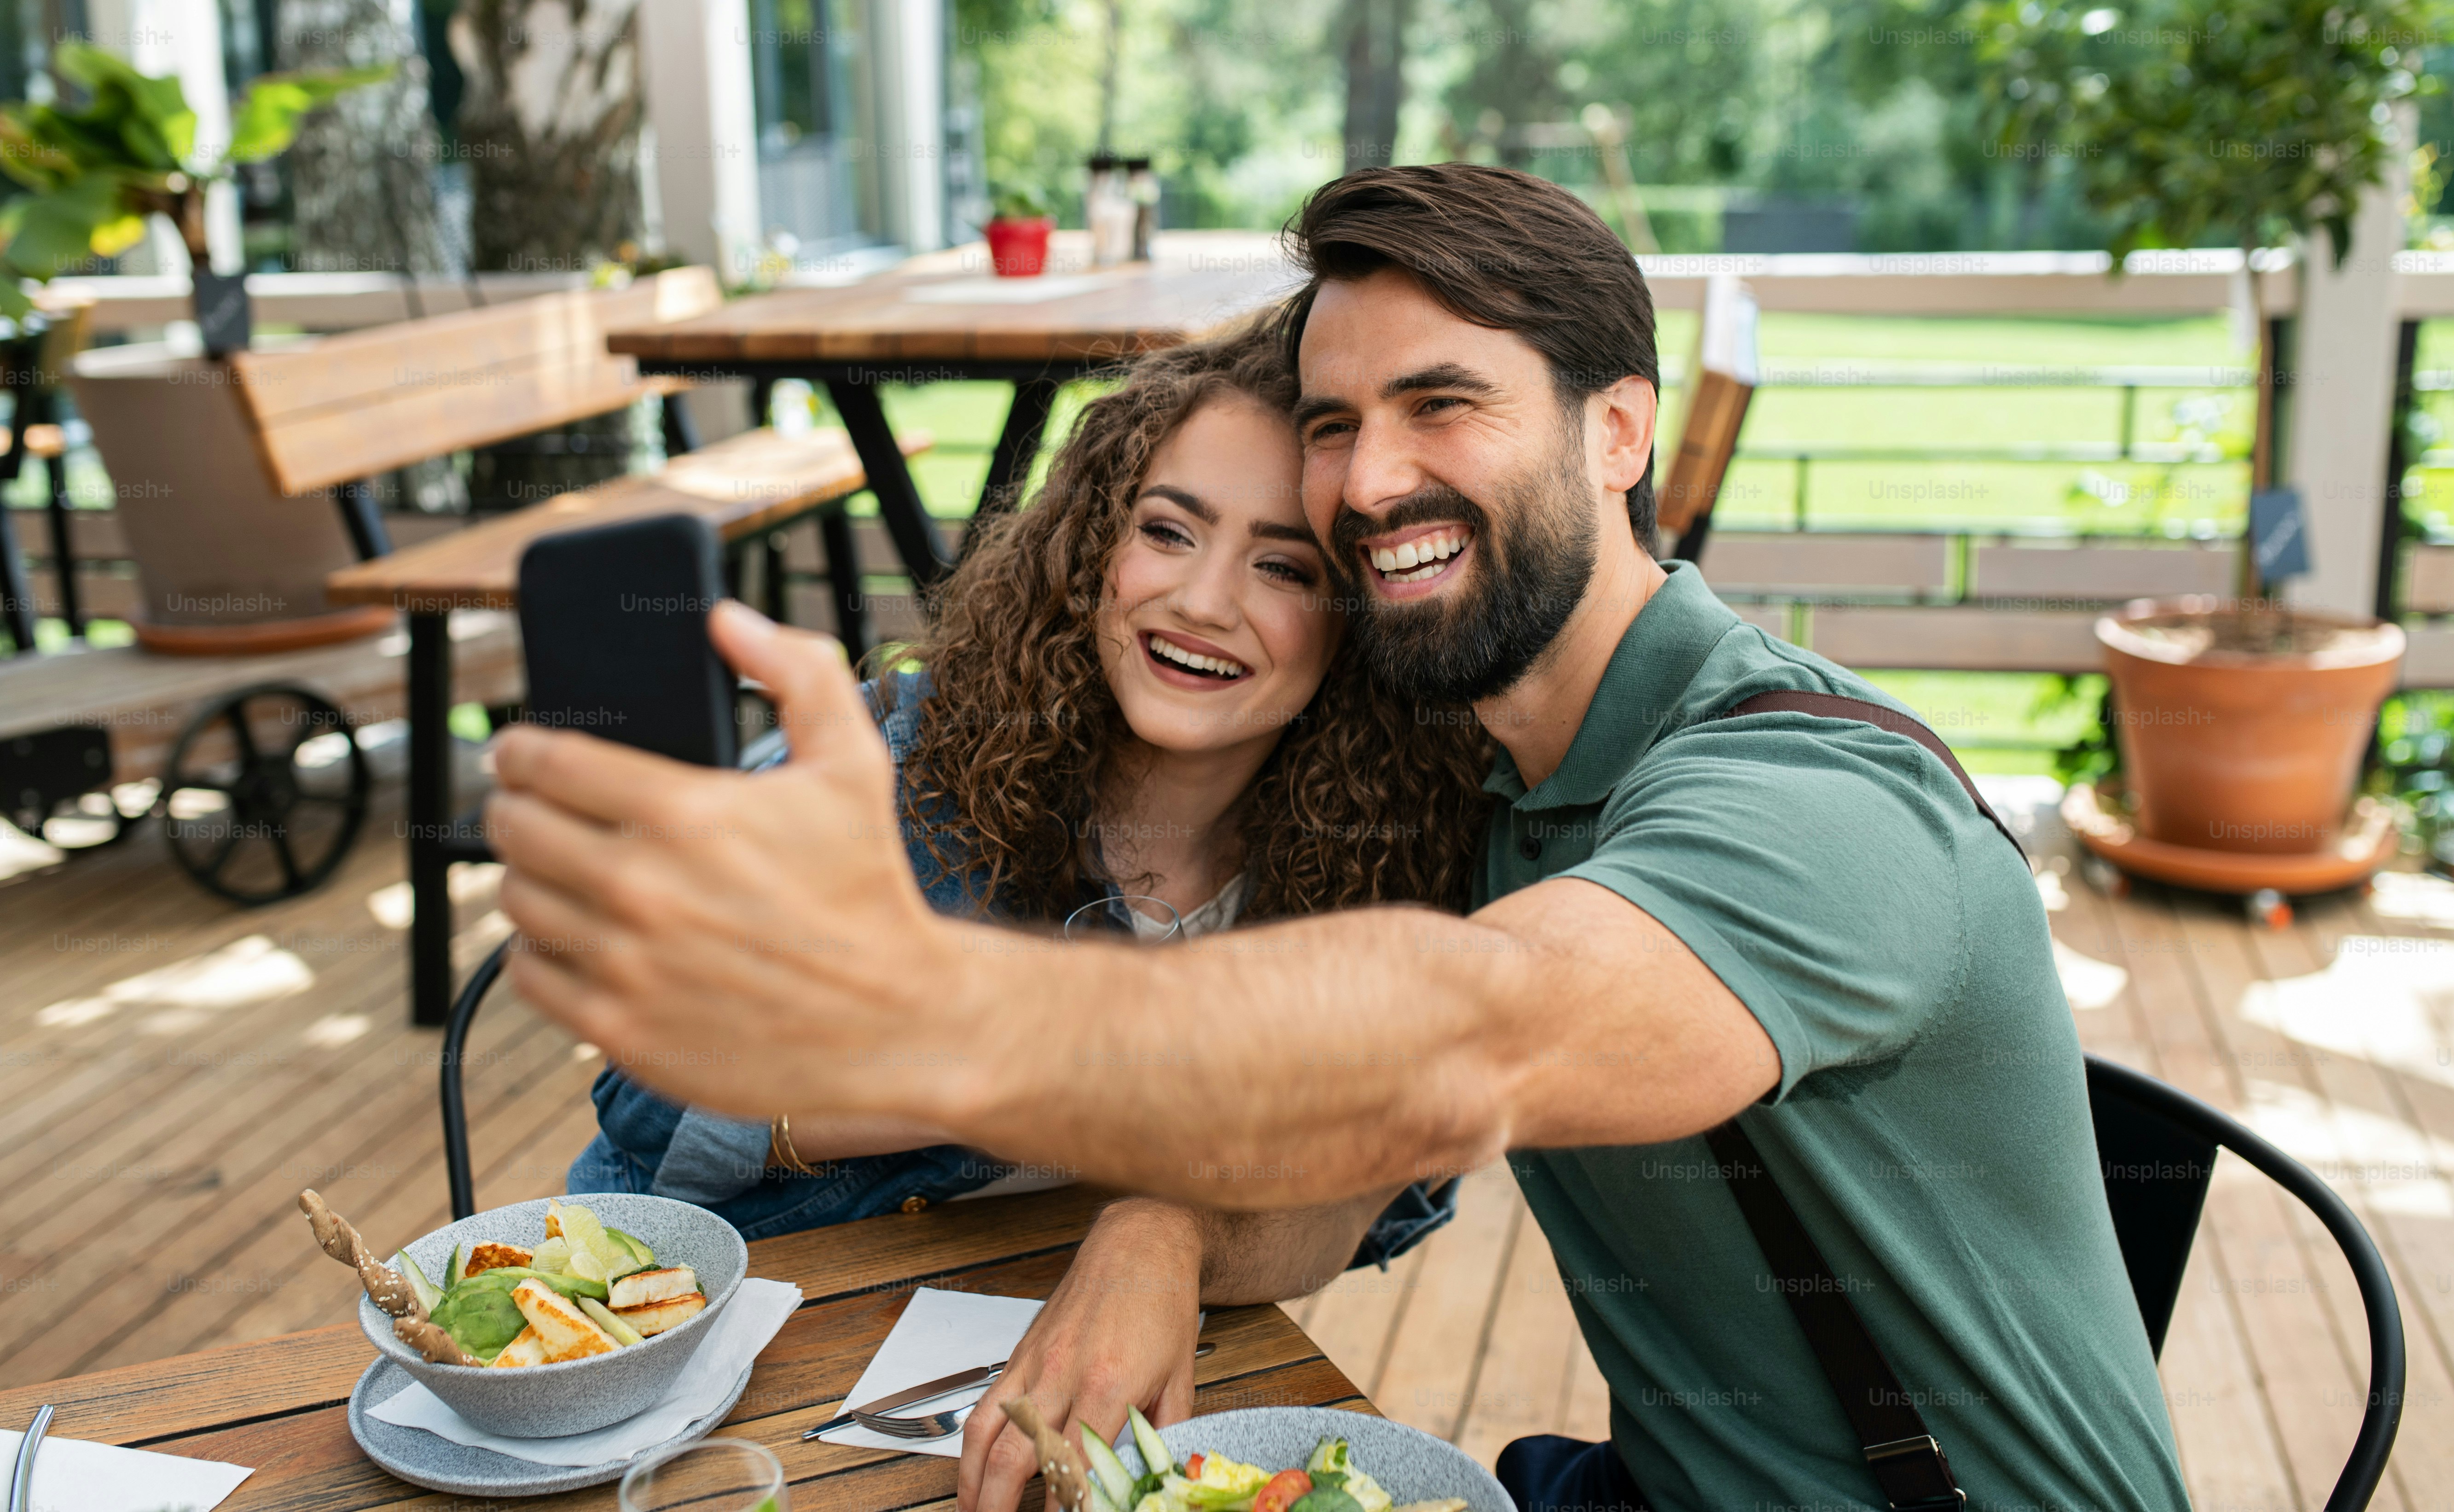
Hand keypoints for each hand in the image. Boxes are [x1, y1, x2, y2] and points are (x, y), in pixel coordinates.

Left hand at [486, 602, 964, 1120]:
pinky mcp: (619, 1031)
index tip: (519, 752)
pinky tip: (575, 936)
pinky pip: (527, 975)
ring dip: (527, 877)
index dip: (520, 748)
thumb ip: (797, 671)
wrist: (892, 1017)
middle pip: (513, 828)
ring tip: (559, 869)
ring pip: (514, 901)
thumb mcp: (854, 762)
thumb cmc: (868, 886)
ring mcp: (625, 965)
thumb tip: (726, 619)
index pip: (545, 761)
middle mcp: (642, 888)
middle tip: (535, 806)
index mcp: (686, 811)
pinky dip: (539, 951)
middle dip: (516, 806)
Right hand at [960, 1201, 1204, 1511]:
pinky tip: (973, 1474)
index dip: (1067, 1504)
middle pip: (1018, 1456)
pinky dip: (971, 1448)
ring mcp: (1035, 1362)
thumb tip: (1153, 1479)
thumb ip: (1165, 1436)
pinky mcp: (1020, 1354)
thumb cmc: (1162, 1307)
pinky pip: (984, 1407)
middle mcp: (1064, 1373)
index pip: (1077, 1463)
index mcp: (1110, 1383)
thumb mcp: (1181, 1379)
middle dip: (1003, 1505)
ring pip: (987, 1434)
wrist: (1139, 1246)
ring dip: (975, 1484)